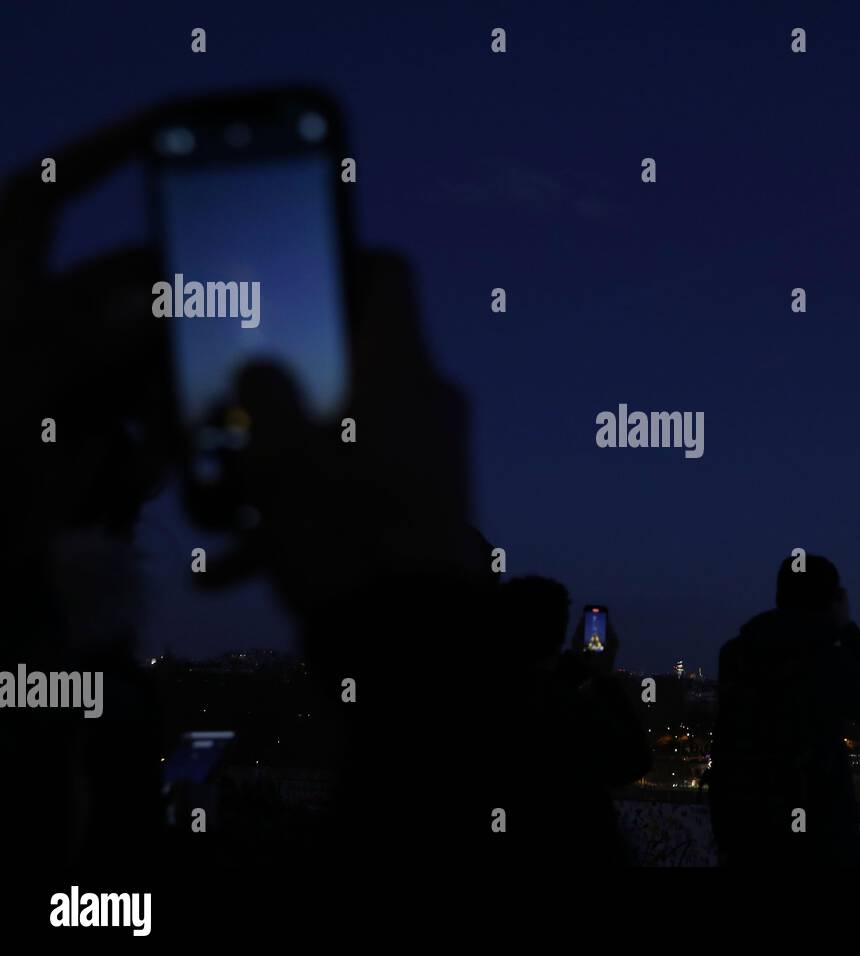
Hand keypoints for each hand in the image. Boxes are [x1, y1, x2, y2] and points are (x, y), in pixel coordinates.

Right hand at [199, 250, 485, 616]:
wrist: (412, 640)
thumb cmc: (344, 530)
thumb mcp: (277, 455)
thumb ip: (260, 392)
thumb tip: (260, 369)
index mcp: (402, 365)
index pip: (387, 272)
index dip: (337, 259)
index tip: (289, 280)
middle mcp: (428, 400)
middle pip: (350, 359)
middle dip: (284, 386)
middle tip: (228, 411)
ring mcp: (432, 454)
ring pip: (344, 431)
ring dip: (284, 461)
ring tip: (221, 505)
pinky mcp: (426, 505)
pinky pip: (358, 486)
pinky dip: (307, 511)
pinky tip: (241, 563)